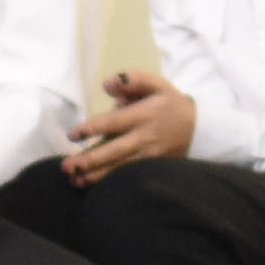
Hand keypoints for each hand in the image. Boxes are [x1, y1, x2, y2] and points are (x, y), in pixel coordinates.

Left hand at [66, 71, 196, 181]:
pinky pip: (126, 177)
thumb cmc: (169, 103)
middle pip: (114, 151)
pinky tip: (88, 185)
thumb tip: (106, 83)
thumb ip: (133, 79)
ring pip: (119, 168)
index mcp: (144, 114)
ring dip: (95, 176)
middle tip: (66, 166)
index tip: (73, 134)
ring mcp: (148, 156)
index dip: (92, 128)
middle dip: (89, 160)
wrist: (198, 128)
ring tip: (73, 180)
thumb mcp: (156, 84)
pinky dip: (107, 182)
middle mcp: (145, 137)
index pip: (114, 122)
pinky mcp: (150, 168)